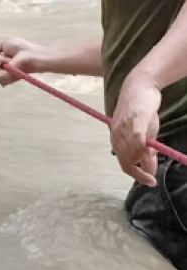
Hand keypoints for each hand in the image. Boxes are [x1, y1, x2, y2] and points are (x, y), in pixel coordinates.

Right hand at [0, 38, 51, 85]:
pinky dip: (0, 64)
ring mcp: (3, 75)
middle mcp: (1, 70)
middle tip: (4, 55)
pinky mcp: (6, 79)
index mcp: (1, 63)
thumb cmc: (22, 48)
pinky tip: (9, 63)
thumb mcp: (4, 44)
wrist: (31, 54)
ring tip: (8, 59)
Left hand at [110, 72, 161, 186]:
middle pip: (127, 161)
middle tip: (152, 179)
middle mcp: (117, 134)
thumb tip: (150, 171)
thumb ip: (145, 151)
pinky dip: (142, 147)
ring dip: (142, 160)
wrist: (140, 87)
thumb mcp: (143, 134)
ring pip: (131, 151)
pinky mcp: (135, 118)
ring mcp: (125, 126)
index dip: (136, 176)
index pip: (124, 164)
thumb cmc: (141, 111)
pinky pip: (137, 137)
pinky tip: (149, 151)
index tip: (150, 183)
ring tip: (152, 159)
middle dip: (139, 173)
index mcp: (117, 139)